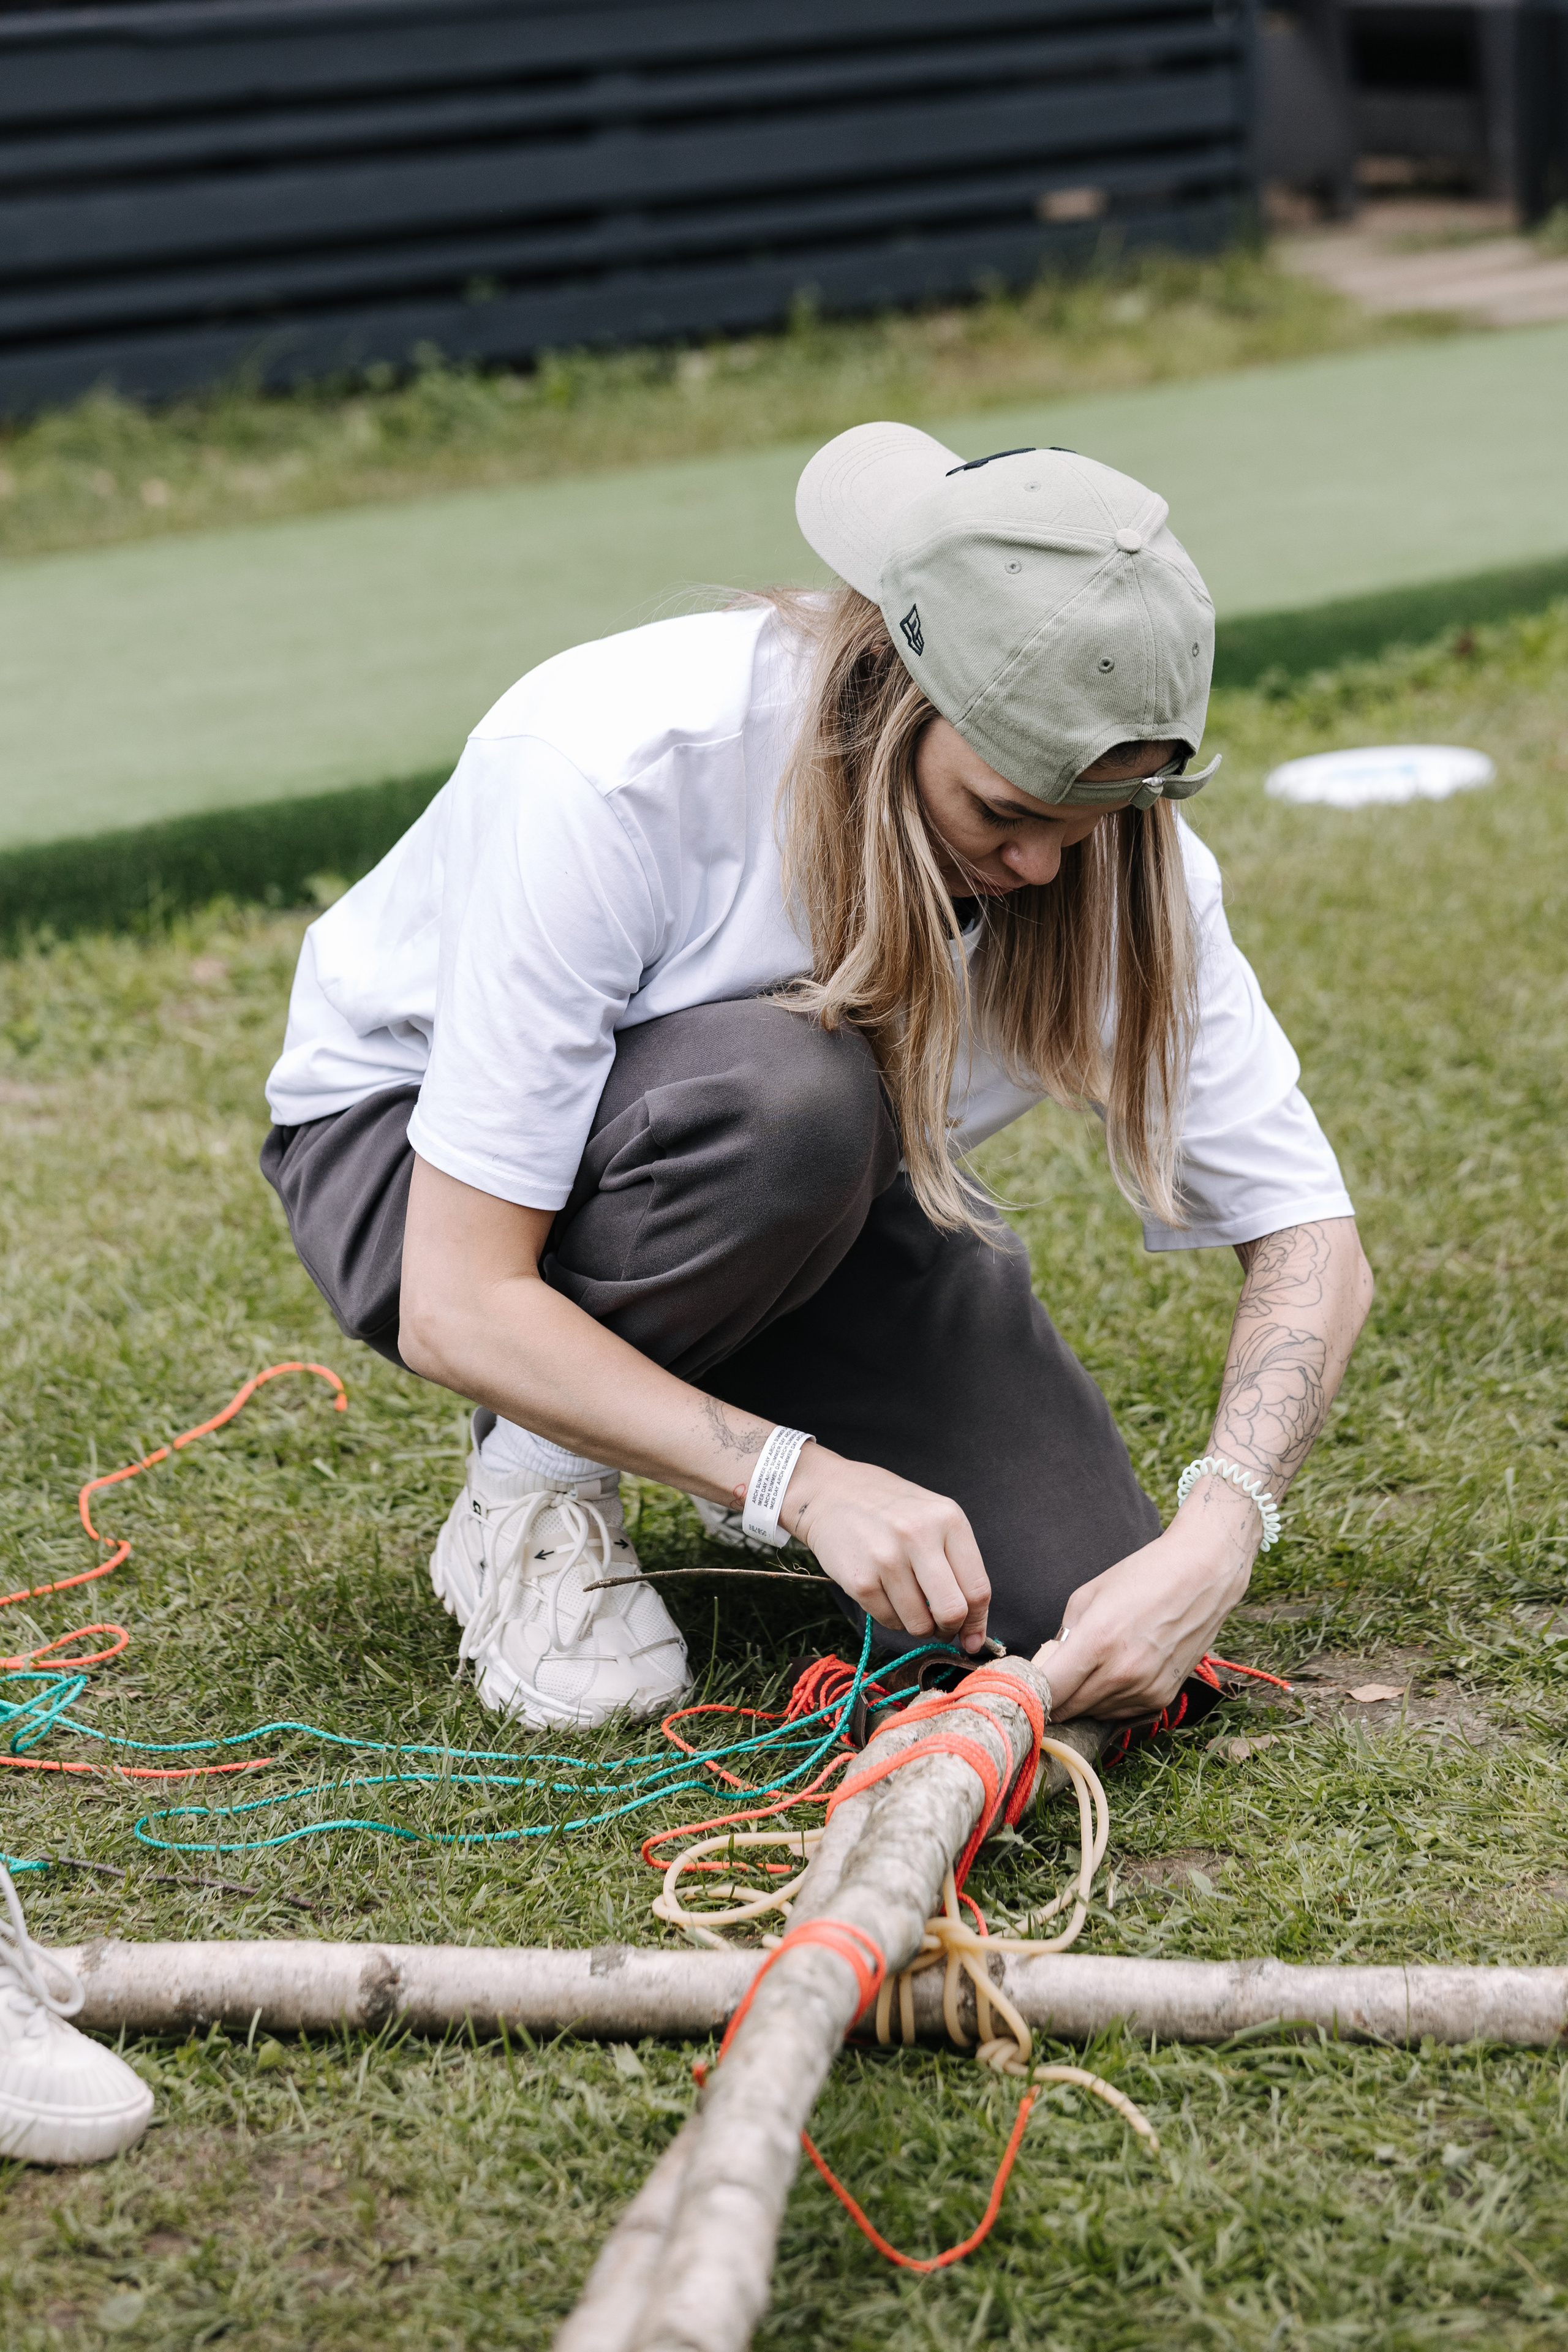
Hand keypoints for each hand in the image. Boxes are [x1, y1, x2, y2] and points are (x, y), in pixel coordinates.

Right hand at [765, 1445, 990, 1652]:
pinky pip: (890, 1621)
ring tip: (911, 1606)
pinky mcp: (861, 1580)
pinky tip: (886, 1595)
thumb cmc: (890, 1508)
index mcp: (948, 1519)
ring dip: (919, 1626)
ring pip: (919, 1624)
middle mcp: (919, 1536)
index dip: (978, 1622)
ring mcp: (887, 1559)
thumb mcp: (933, 1516)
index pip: (977, 1589)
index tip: (973, 1639)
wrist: (831, 1493)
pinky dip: (893, 1618)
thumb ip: (958, 1563)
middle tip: (941, 1627)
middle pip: (952, 1612)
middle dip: (949, 1629)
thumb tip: (973, 1629)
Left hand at [1032, 1482, 1258, 1717]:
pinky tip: (1113, 1674)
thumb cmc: (1142, 1576)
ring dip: (1081, 1700)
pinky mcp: (1161, 1697)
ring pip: (1093, 1713)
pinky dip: (1109, 1700)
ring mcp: (1144, 1689)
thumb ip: (1063, 1636)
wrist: (1202, 1576)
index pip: (1048, 1689)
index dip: (1030, 1691)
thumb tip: (1048, 1664)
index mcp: (1096, 1642)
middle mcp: (1121, 1673)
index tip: (1022, 1686)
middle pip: (1067, 1708)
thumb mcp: (1088, 1596)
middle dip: (1052, 1698)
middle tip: (1050, 1680)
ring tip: (1086, 1671)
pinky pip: (1120, 1712)